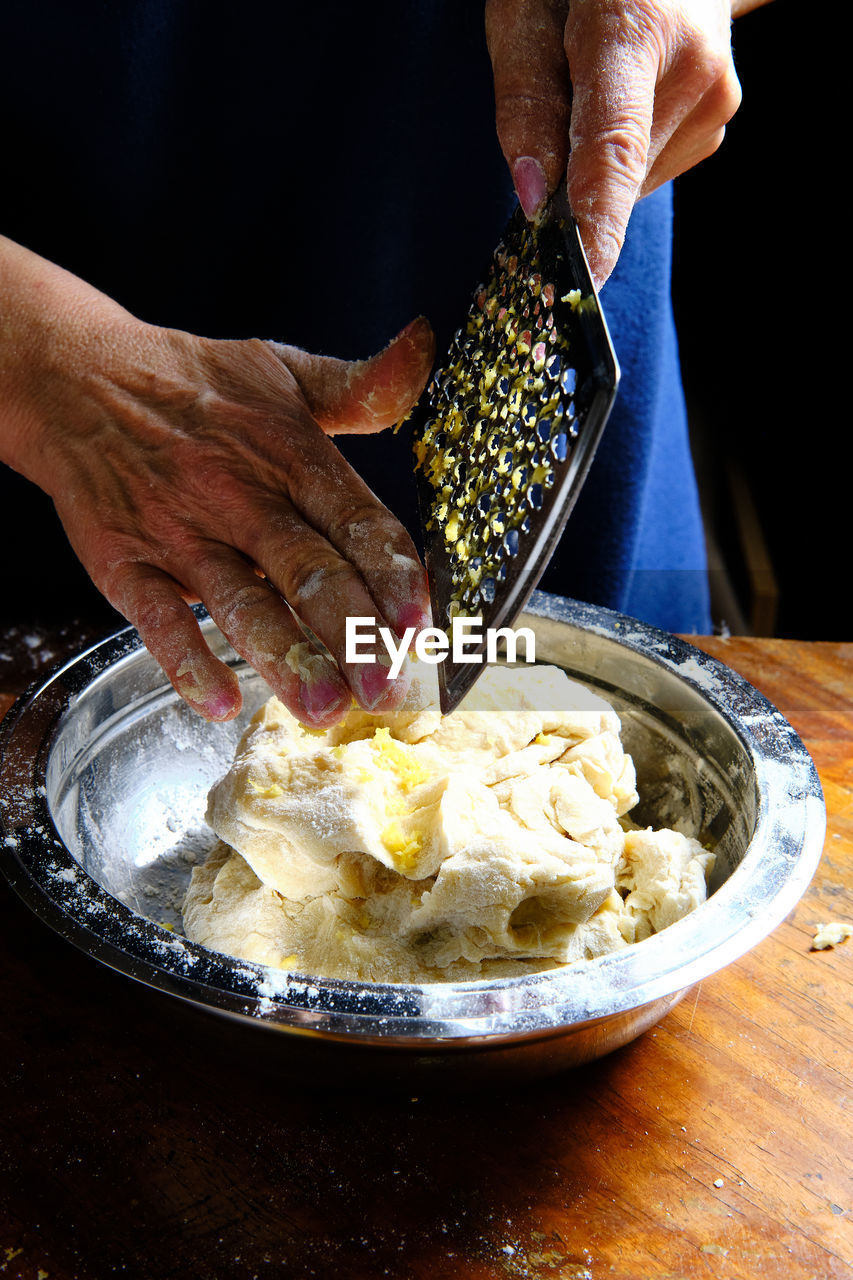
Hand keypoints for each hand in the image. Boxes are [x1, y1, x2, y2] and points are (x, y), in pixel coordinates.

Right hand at [0, 237, 433, 725]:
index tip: (420, 620)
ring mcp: (181, 532)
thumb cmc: (196, 385)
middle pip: (306, 570)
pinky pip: (157, 617)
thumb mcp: (284, 370)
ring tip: (322, 708)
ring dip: (284, 659)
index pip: (352, 518)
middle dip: (351, 633)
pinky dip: (186, 661)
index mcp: (288, 453)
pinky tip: (218, 703)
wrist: (79, 379)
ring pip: (240, 602)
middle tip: (385, 687)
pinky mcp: (127, 562)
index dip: (389, 572)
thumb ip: (362, 385)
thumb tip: (424, 350)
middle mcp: (239, 495)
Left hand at [486, 0, 743, 286]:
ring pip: (628, 181)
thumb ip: (524, 102)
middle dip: (567, 171)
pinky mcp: (717, 121)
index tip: (580, 284)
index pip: (612, 151)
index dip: (594, 227)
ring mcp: (716, 99)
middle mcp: (693, 70)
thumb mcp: (524, 12)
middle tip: (552, 100)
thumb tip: (533, 200)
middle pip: (611, 176)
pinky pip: (645, 169)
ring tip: (594, 79)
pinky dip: (620, 152)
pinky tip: (622, 95)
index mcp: (638, 26)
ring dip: (594, 158)